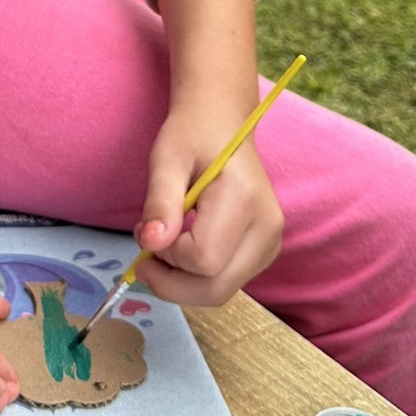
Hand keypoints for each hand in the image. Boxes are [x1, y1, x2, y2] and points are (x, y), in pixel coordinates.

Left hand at [133, 100, 283, 308]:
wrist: (223, 123)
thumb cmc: (192, 134)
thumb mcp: (166, 158)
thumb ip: (160, 202)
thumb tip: (152, 243)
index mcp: (245, 199)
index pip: (203, 259)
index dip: (167, 256)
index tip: (147, 231)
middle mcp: (267, 228)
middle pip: (215, 288)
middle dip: (172, 282)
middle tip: (145, 257)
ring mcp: (270, 243)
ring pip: (220, 292)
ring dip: (182, 282)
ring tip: (164, 244)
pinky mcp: (264, 252)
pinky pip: (226, 282)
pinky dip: (197, 278)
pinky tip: (184, 250)